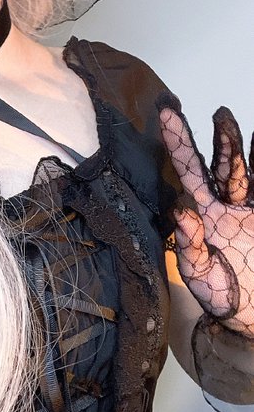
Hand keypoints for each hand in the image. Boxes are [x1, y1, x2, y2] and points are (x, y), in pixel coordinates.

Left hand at [159, 98, 253, 337]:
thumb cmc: (224, 297)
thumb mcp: (201, 276)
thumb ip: (190, 247)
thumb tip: (181, 213)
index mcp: (204, 215)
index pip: (189, 173)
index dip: (178, 144)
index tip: (166, 115)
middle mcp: (227, 206)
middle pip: (223, 166)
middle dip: (220, 140)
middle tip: (218, 114)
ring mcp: (250, 210)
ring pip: (246, 173)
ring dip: (239, 149)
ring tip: (231, 122)